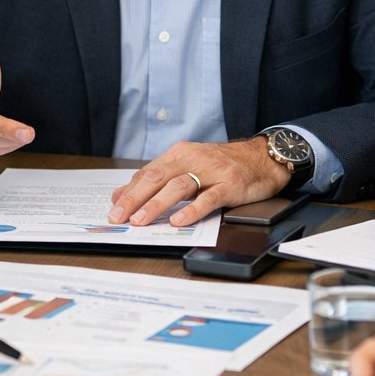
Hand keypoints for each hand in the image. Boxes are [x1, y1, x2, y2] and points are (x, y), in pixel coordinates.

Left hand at [107, 138, 287, 227]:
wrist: (261, 158)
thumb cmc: (222, 165)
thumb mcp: (188, 166)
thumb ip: (159, 179)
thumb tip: (122, 194)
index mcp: (179, 154)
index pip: (148, 173)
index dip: (128, 191)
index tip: (112, 208)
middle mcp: (192, 159)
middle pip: (157, 178)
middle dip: (134, 198)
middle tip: (118, 217)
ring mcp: (211, 172)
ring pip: (178, 186)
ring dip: (156, 204)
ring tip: (140, 220)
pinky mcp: (230, 184)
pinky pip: (209, 198)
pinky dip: (192, 210)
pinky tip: (179, 221)